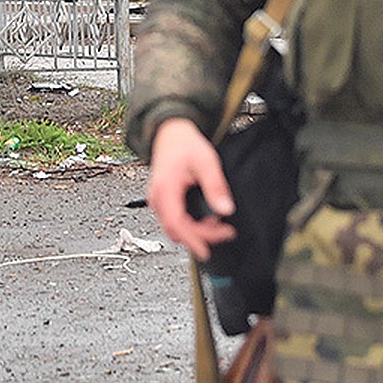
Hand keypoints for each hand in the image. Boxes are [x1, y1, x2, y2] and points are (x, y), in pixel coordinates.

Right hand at [147, 117, 236, 261]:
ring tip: (218, 225)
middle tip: (225, 232)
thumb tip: (225, 210)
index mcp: (165, 188)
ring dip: (195, 231)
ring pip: (174, 227)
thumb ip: (215, 186)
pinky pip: (173, 220)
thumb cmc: (185, 144)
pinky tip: (206, 219)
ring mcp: (157, 199)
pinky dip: (189, 224)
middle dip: (200, 237)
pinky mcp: (162, 200)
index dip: (192, 240)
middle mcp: (157, 197)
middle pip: (176, 230)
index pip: (176, 223)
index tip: (206, 250)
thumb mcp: (206, 161)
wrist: (170, 132)